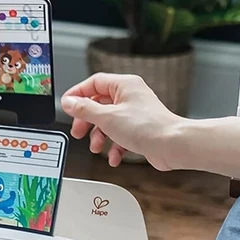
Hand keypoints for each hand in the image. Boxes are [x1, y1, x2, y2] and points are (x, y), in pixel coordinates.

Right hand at [61, 73, 185, 168]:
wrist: (172, 145)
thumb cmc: (148, 127)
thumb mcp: (107, 118)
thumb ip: (85, 110)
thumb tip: (69, 102)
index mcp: (124, 85)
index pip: (94, 83)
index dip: (78, 94)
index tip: (67, 106)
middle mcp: (130, 96)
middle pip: (99, 104)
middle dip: (87, 121)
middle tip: (78, 131)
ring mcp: (135, 113)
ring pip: (108, 122)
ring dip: (100, 136)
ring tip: (97, 147)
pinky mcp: (140, 129)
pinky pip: (120, 135)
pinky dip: (114, 146)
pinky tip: (114, 156)